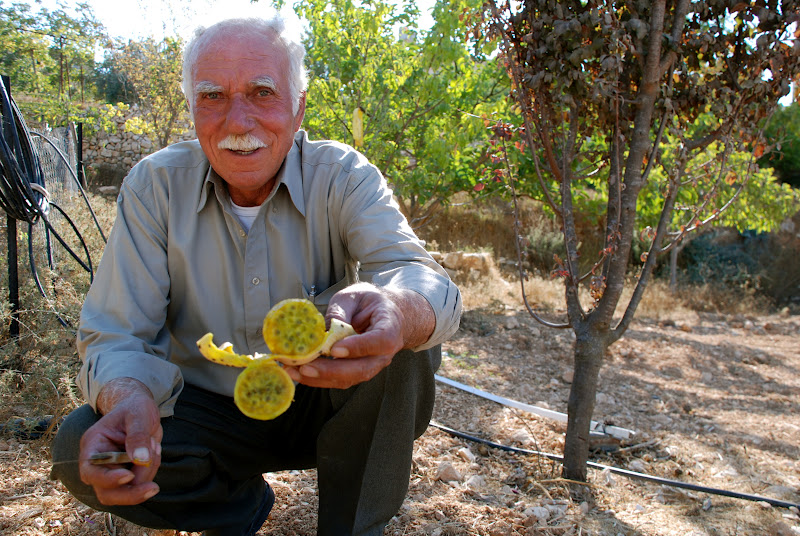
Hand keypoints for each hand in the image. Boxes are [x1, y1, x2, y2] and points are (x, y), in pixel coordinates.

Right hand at [78, 378, 162, 504]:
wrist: (140, 409)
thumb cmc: (134, 407)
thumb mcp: (138, 413)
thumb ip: (138, 435)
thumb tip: (140, 459)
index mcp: (93, 445)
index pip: (91, 472)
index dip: (108, 479)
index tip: (129, 476)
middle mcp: (98, 463)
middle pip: (106, 493)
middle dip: (131, 493)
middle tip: (153, 487)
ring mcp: (112, 471)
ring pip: (126, 491)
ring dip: (146, 473)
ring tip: (154, 445)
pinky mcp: (127, 474)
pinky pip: (140, 483)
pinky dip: (151, 470)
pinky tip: (154, 449)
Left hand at [284, 283, 433, 388]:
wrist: (385, 314)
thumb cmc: (370, 302)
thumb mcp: (354, 296)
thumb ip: (340, 311)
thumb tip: (323, 331)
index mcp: (390, 327)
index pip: (380, 341)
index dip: (358, 347)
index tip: (335, 350)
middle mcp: (385, 352)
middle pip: (363, 368)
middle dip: (332, 370)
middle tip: (306, 367)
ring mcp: (372, 365)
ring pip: (350, 378)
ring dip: (321, 378)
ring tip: (295, 371)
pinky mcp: (358, 372)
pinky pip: (340, 380)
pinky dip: (319, 379)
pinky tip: (299, 373)